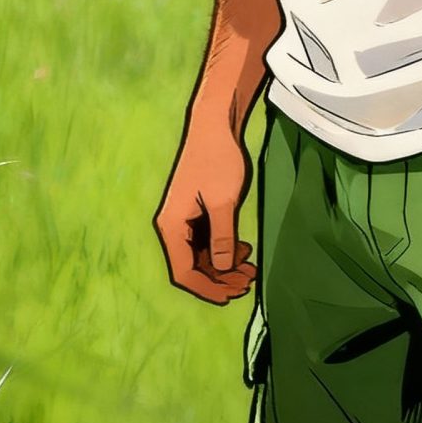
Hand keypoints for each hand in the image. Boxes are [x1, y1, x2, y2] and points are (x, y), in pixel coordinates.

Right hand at [155, 122, 257, 304]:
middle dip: (220, 279)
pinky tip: (244, 251)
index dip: (207, 289)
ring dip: (225, 267)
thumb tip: (221, 269)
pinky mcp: (196, 214)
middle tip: (249, 282)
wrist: (215, 126)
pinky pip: (207, 242)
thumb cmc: (217, 160)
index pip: (183, 272)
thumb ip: (222, 238)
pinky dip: (225, 250)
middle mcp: (173, 227)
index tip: (231, 296)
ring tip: (250, 269)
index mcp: (171, 226)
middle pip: (193, 267)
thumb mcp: (223, 202)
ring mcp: (184, 221)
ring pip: (202, 257)